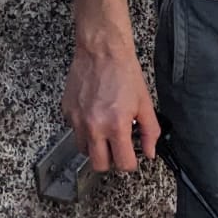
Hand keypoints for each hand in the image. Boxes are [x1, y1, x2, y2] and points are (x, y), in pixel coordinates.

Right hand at [62, 35, 160, 173]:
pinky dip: (84, 130)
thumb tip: (150, 152)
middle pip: (99, 165)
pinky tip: (95, 115)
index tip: (132, 158)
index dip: (131, 163)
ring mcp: (77, 120)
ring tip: (106, 131)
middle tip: (118, 148)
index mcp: (116, 126)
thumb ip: (150, 131)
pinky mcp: (67, 112)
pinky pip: (74, 132)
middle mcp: (94, 127)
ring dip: (96, 147)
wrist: (102, 51)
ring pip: (84, 151)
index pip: (123, 163)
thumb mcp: (145, 103)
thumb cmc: (124, 73)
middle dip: (111, 161)